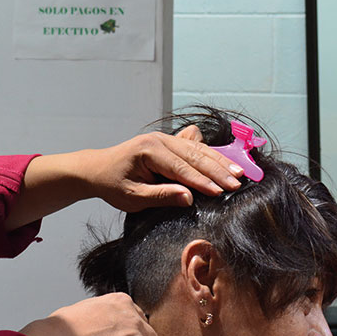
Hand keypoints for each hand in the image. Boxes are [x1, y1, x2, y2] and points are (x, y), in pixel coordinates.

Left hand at [5, 126, 244, 229]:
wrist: (98, 169)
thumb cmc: (113, 185)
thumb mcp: (132, 197)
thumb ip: (161, 196)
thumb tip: (189, 198)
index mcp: (148, 150)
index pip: (180, 168)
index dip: (202, 182)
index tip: (220, 193)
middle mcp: (159, 139)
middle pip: (194, 155)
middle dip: (217, 170)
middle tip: (237, 183)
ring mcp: (165, 138)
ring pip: (197, 149)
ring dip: (219, 161)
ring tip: (238, 173)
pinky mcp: (170, 141)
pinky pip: (194, 146)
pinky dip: (211, 155)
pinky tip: (226, 162)